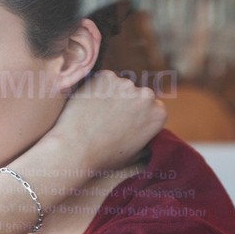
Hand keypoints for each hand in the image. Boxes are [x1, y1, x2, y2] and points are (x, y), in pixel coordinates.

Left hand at [46, 70, 165, 173]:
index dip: (136, 113)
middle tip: (106, 117)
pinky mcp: (105, 76)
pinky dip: (94, 88)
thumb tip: (145, 138)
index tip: (123, 120)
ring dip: (109, 94)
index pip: (151, 107)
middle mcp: (146, 96)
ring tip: (94, 113)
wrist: (76, 148)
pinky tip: (87, 104)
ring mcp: (125, 84)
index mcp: (158, 114)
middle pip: (135, 94)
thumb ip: (144, 138)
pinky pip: (101, 80)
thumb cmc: (103, 157)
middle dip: (124, 102)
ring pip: (118, 86)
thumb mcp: (134, 154)